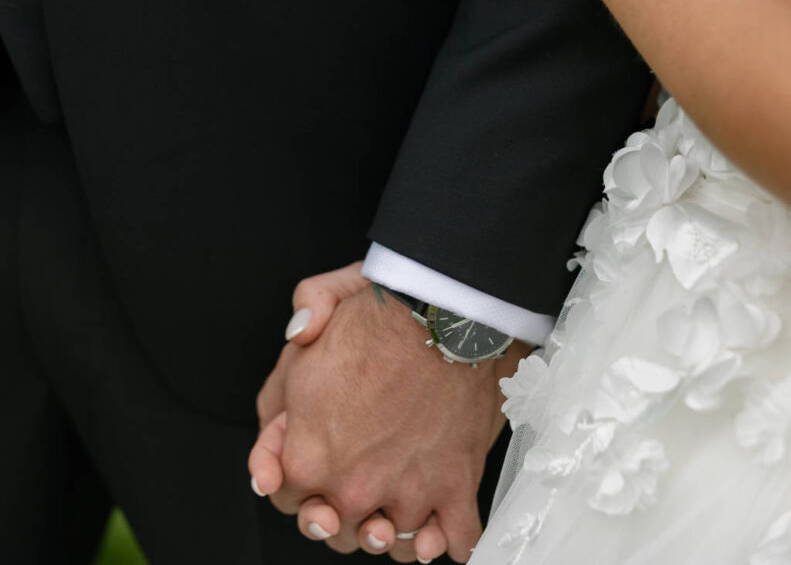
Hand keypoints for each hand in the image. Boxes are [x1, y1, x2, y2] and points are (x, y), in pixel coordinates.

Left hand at [250, 276, 527, 561]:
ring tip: (399, 501)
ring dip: (395, 528)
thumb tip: (299, 336)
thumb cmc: (381, 311)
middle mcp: (351, 489)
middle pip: (339, 530)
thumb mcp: (317, 300)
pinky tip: (440, 522)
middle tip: (359, 479)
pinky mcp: (455, 488)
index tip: (318, 457)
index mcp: (306, 456)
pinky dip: (447, 538)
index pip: (286, 498)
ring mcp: (406, 494)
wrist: (445, 314)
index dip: (296, 477)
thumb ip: (299, 323)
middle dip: (343, 510)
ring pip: (394, 543)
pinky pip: (456, 542)